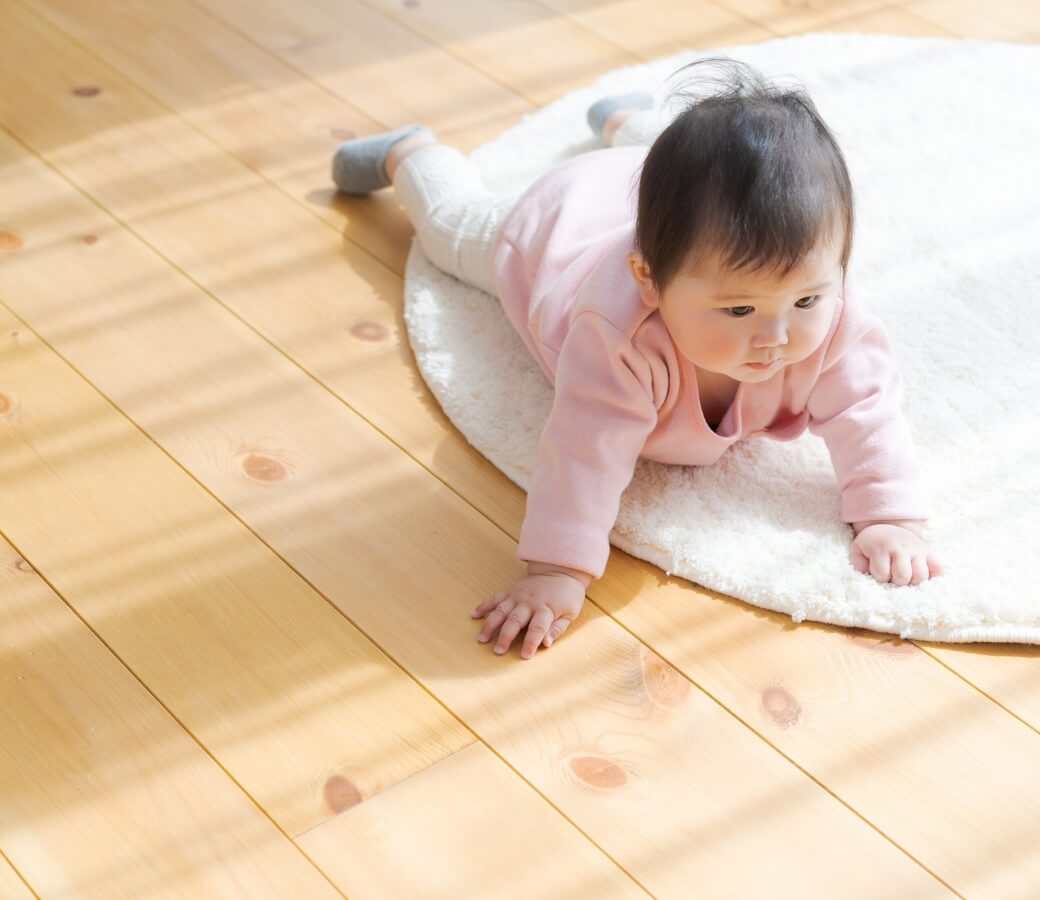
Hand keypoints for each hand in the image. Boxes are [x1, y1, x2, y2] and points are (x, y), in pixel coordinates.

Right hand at [470, 571, 586, 658]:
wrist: (560, 571)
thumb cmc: (567, 597)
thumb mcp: (570, 614)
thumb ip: (558, 629)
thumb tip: (546, 643)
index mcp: (546, 608)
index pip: (537, 628)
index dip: (531, 642)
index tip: (525, 656)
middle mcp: (529, 602)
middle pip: (515, 620)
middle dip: (506, 636)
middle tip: (498, 651)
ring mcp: (518, 596)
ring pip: (501, 610)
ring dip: (490, 625)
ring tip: (481, 639)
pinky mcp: (511, 591)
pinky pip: (495, 598)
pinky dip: (484, 606)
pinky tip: (473, 615)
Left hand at [850, 523, 943, 585]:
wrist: (887, 526)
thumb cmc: (871, 544)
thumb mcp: (858, 550)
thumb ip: (859, 564)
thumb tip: (870, 575)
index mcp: (882, 548)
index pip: (882, 573)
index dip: (879, 578)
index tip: (878, 573)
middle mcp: (901, 548)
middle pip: (903, 576)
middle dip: (895, 581)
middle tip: (892, 577)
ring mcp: (917, 550)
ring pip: (921, 575)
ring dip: (912, 581)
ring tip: (905, 577)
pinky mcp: (929, 553)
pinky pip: (939, 568)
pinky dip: (934, 576)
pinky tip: (923, 576)